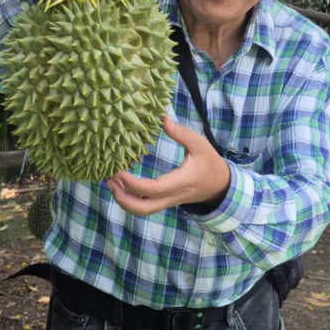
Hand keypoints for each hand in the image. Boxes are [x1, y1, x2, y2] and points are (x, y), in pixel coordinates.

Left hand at [106, 116, 230, 216]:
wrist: (219, 186)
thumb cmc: (209, 163)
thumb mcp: (200, 144)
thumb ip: (181, 133)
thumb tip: (162, 118)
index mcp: (181, 182)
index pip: (153, 189)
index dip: (133, 184)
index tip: (118, 171)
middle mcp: (172, 196)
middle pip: (143, 208)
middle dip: (122, 198)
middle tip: (109, 180)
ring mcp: (167, 201)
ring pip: (142, 211)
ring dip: (123, 200)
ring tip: (111, 182)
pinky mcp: (164, 201)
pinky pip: (144, 205)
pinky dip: (130, 199)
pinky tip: (121, 184)